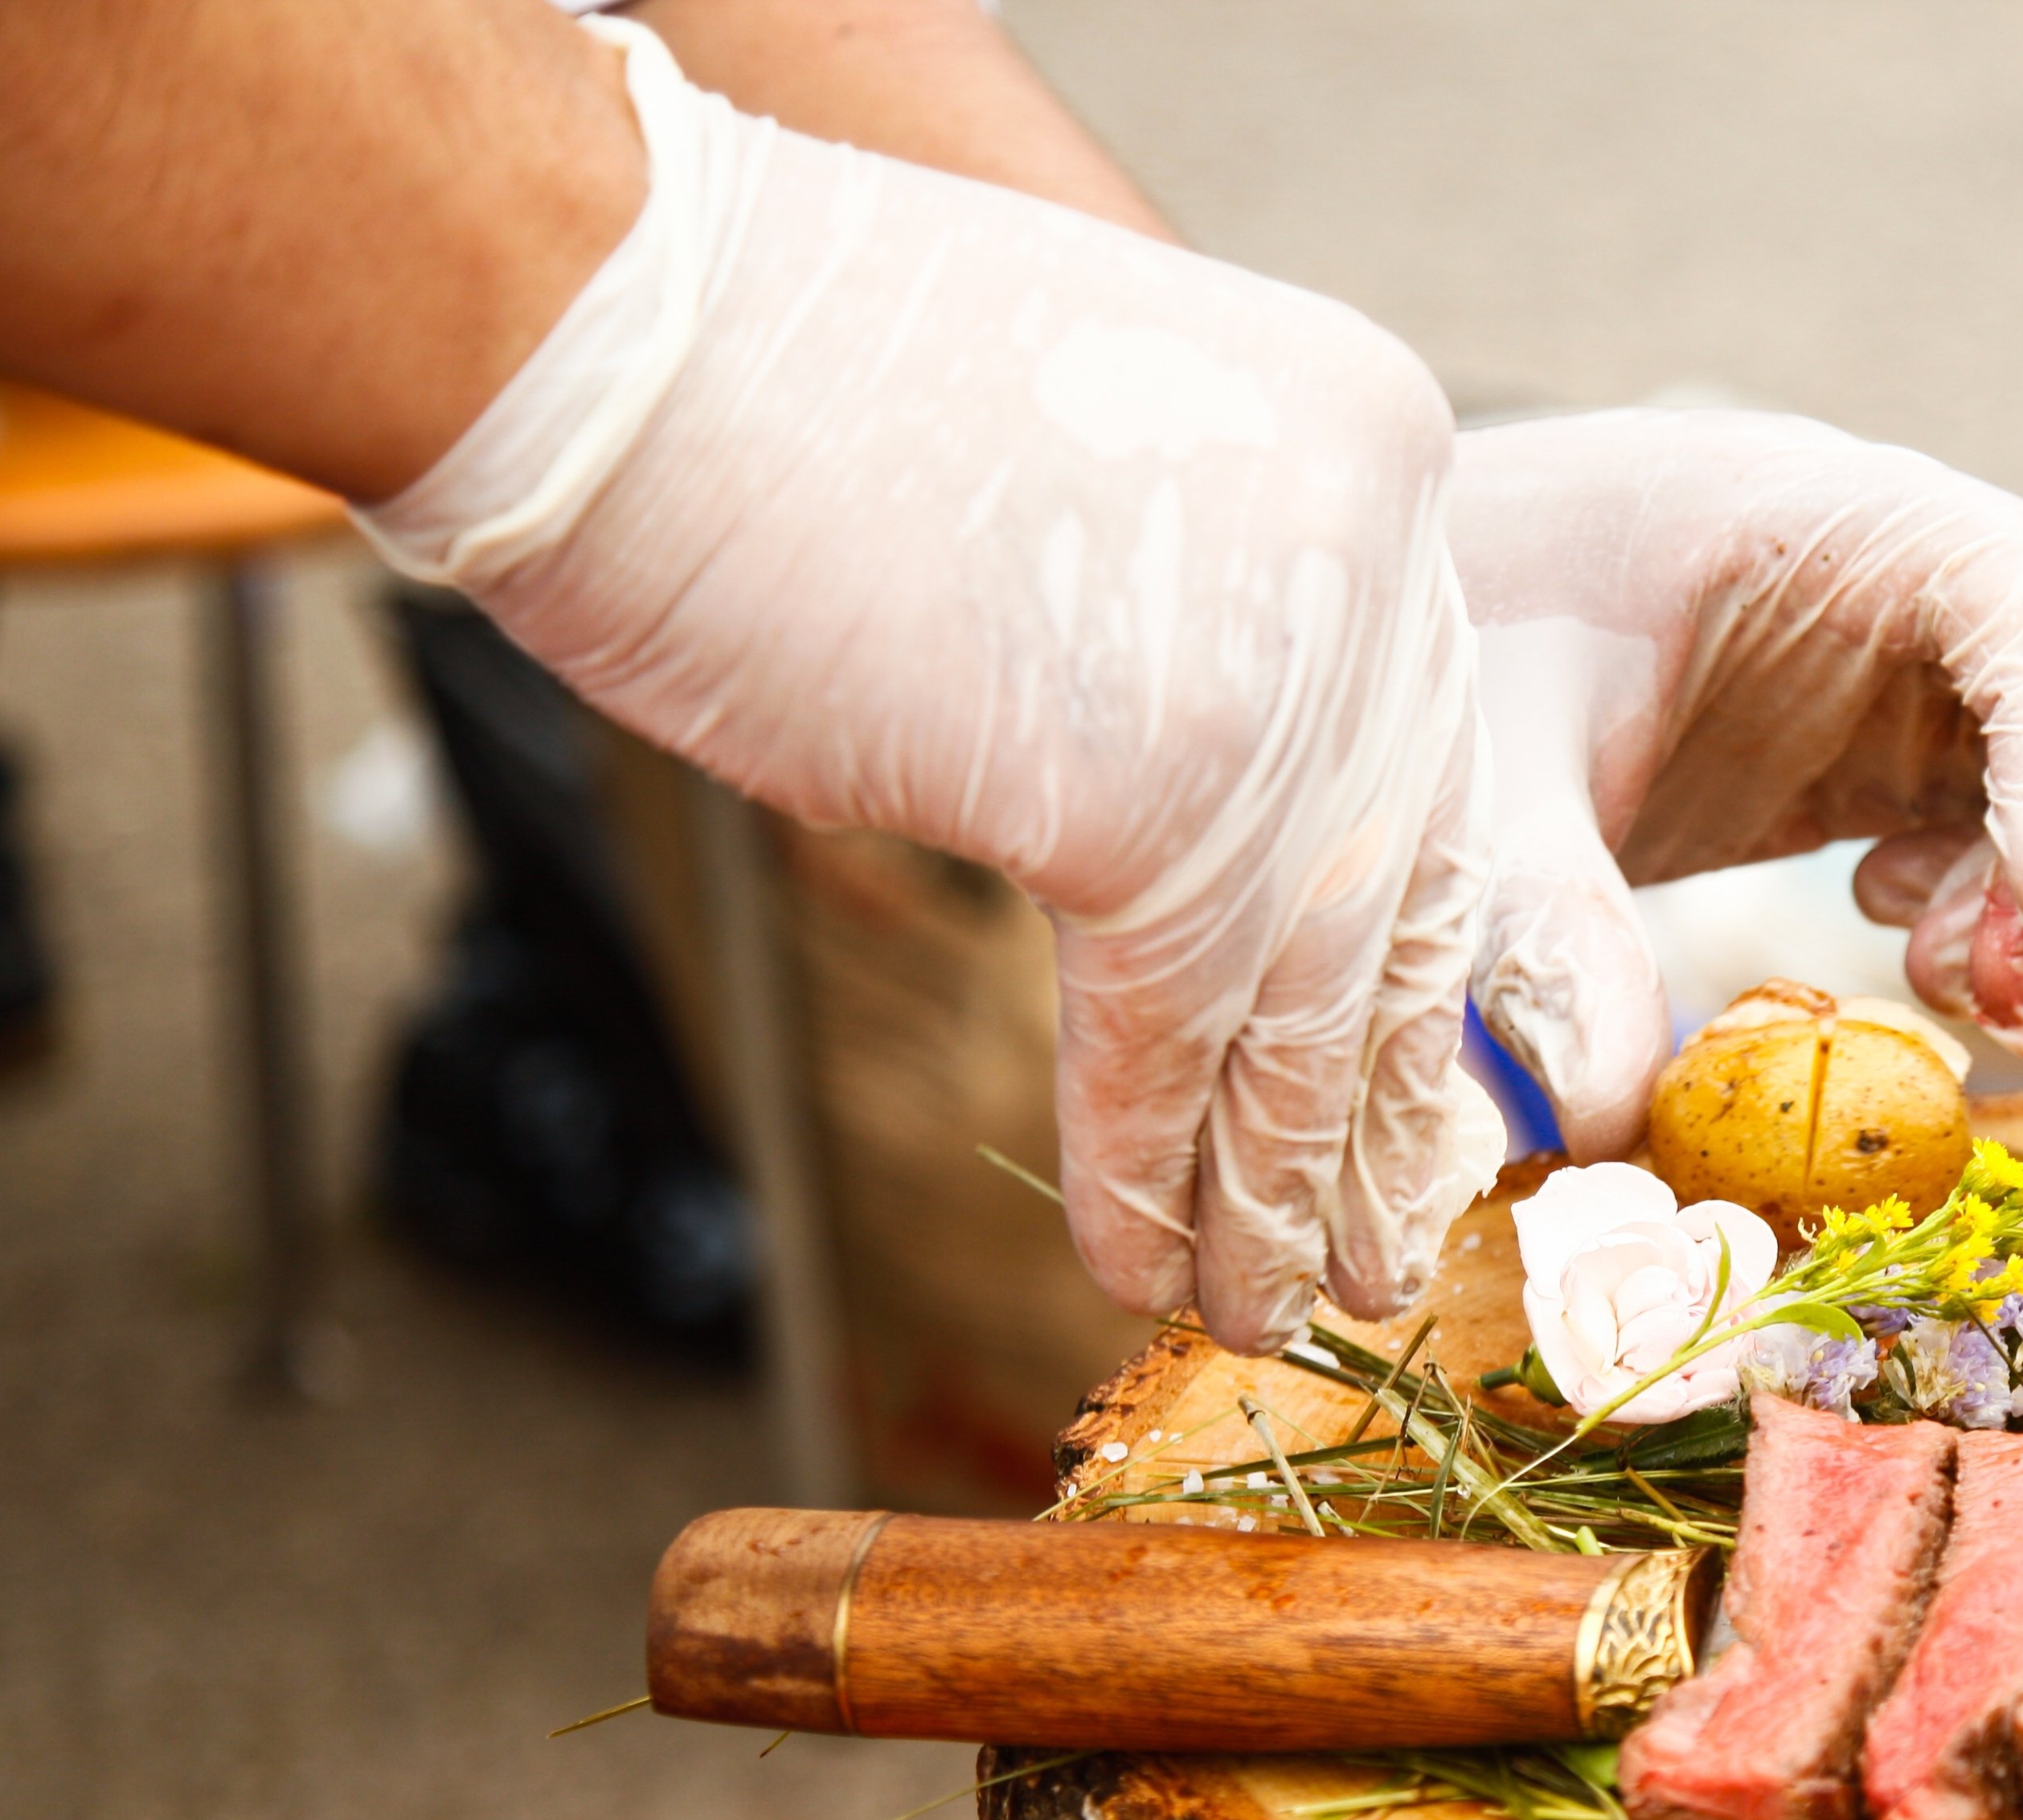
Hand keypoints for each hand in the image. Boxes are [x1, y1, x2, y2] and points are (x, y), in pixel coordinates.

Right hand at [363, 24, 1494, 1354]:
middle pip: (1393, 887)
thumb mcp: (1092, 462)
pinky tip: (1138, 1268)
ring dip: (1272, 1181)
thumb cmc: (783, 369)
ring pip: (1303, 998)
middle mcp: (1377, 560)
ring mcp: (1284, 689)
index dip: (1400, 937)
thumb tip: (1205, 769)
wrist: (602, 308)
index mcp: (1375, 444)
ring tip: (1273, 1308)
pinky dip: (1146, 1167)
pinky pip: (1171, 1038)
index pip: (1420, 745)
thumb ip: (1205, 600)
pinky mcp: (1155, 804)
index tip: (1403, 1072)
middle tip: (1376, 1240)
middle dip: (1371, 1091)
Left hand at [1453, 409, 2022, 1158]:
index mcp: (1820, 511)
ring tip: (1961, 1000)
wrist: (1406, 618)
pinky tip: (1902, 955)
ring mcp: (1920, 665)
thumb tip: (1609, 1109)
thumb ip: (1544, 922)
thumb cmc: (1456, 643)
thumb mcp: (1481, 775)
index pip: (2016, 584)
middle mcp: (1906, 572)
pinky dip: (2013, 920)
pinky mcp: (1903, 753)